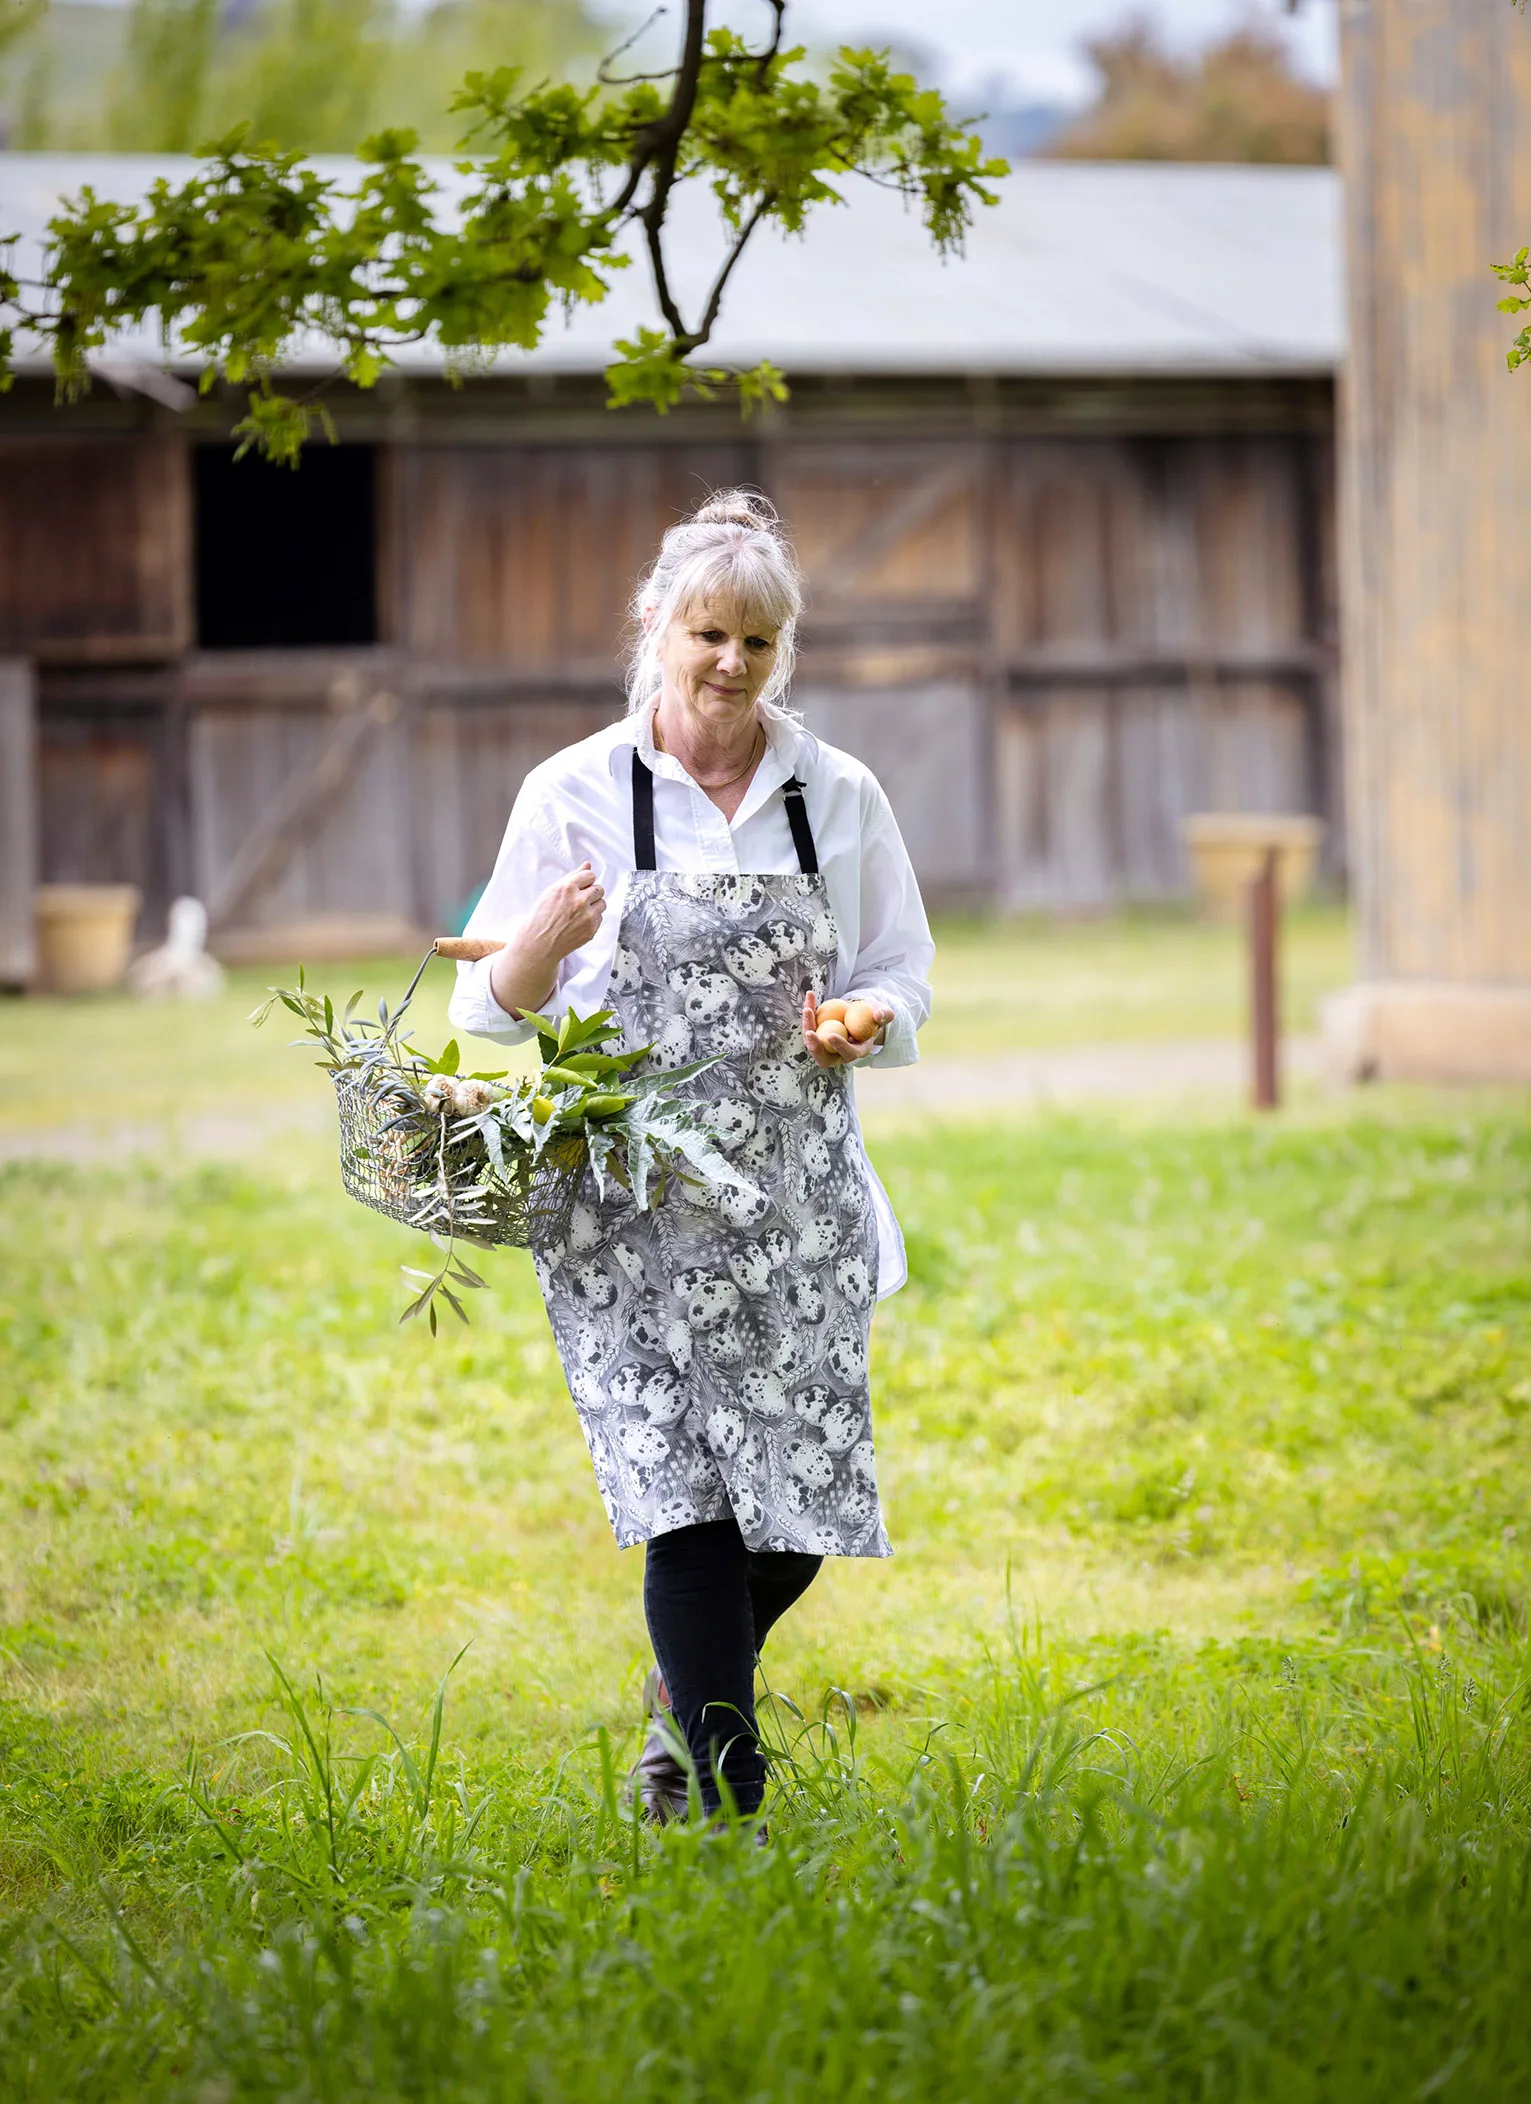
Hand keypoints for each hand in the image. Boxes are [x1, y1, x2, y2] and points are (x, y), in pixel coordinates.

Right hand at [488, 862, 604, 1019]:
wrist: (538, 944)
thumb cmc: (541, 918)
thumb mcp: (551, 892)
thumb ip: (572, 877)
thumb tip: (587, 865)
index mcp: (567, 888)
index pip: (590, 875)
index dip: (585, 881)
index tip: (581, 886)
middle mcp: (579, 901)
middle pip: (599, 889)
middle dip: (591, 892)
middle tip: (579, 900)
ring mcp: (587, 916)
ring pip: (602, 903)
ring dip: (594, 905)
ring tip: (579, 912)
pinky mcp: (591, 929)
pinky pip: (600, 918)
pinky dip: (592, 918)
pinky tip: (578, 922)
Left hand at [802, 992, 893, 1069]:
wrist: (862, 1012)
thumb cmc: (874, 1015)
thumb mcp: (883, 1013)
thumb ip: (884, 1015)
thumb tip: (877, 1015)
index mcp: (857, 1051)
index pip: (848, 1054)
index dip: (840, 1047)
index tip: (832, 1036)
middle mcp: (840, 1053)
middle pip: (823, 1057)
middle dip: (814, 1047)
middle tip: (809, 1033)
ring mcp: (826, 1045)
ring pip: (812, 1041)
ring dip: (807, 1026)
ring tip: (808, 1008)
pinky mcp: (818, 1034)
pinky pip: (810, 1025)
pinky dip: (809, 1011)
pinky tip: (810, 995)